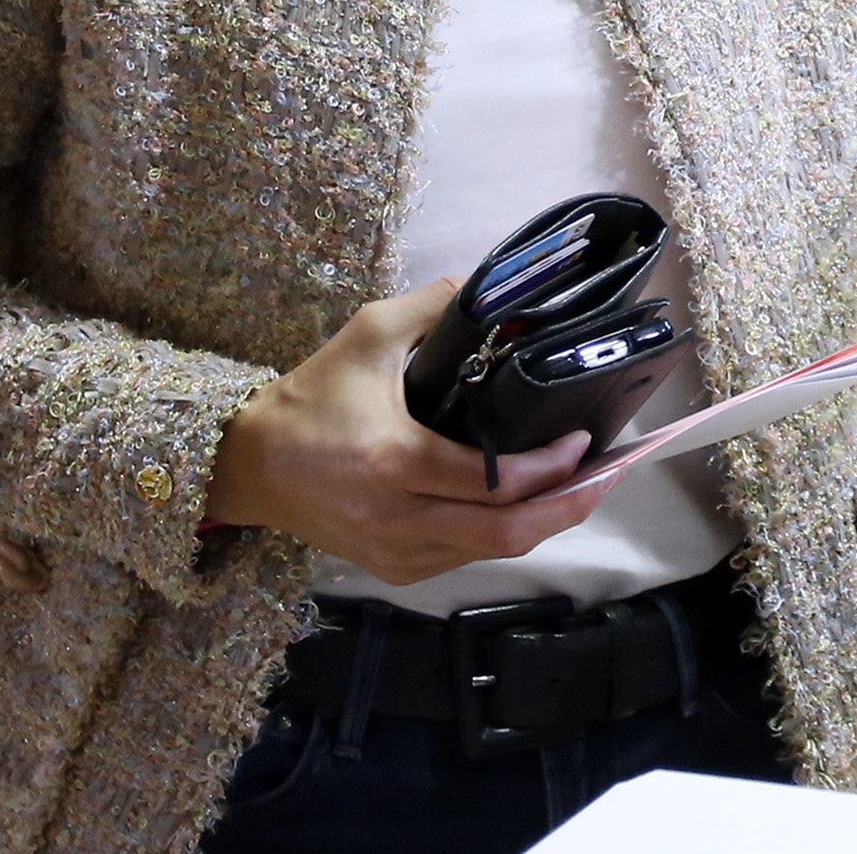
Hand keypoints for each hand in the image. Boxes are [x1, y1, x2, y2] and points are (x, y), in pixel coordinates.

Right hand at [203, 279, 611, 586]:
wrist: (249, 464)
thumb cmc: (311, 397)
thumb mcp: (369, 333)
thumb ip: (435, 306)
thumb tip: (496, 287)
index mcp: (397, 463)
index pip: (496, 482)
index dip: (552, 468)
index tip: (584, 440)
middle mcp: (399, 519)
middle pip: (507, 534)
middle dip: (568, 508)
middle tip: (607, 476)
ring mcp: (395, 553)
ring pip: (491, 553)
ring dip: (543, 524)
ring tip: (581, 488)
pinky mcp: (391, 568)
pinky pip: (464, 560)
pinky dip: (502, 537)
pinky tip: (529, 508)